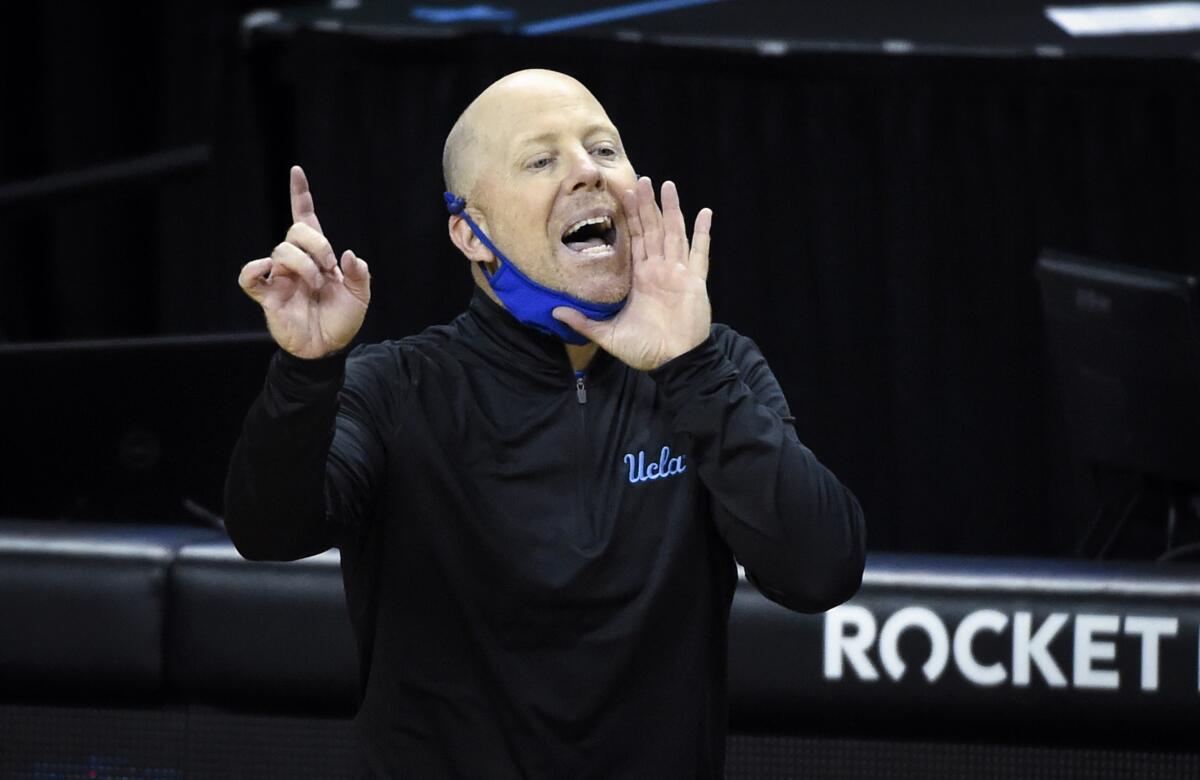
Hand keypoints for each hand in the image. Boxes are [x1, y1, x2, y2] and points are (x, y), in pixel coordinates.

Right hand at [238, 166, 370, 358]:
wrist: (328, 347)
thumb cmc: (341, 319)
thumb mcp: (361, 295)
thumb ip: (360, 273)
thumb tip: (348, 255)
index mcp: (318, 256)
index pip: (306, 218)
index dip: (300, 195)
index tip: (297, 171)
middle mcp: (296, 261)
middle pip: (296, 231)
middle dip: (317, 244)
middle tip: (329, 268)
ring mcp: (279, 276)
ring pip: (280, 252)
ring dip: (303, 266)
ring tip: (316, 285)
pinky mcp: (267, 295)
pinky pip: (249, 276)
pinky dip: (255, 269)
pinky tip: (270, 271)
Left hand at [554, 178, 712, 369]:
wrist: (672, 362)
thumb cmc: (644, 350)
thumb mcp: (607, 334)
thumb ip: (583, 321)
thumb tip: (554, 313)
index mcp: (639, 278)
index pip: (633, 240)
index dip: (629, 218)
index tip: (621, 195)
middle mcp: (658, 270)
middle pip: (652, 230)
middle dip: (646, 205)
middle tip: (640, 180)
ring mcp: (677, 273)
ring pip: (674, 233)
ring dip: (671, 209)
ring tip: (667, 185)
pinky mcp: (694, 280)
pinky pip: (700, 252)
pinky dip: (703, 233)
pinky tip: (706, 212)